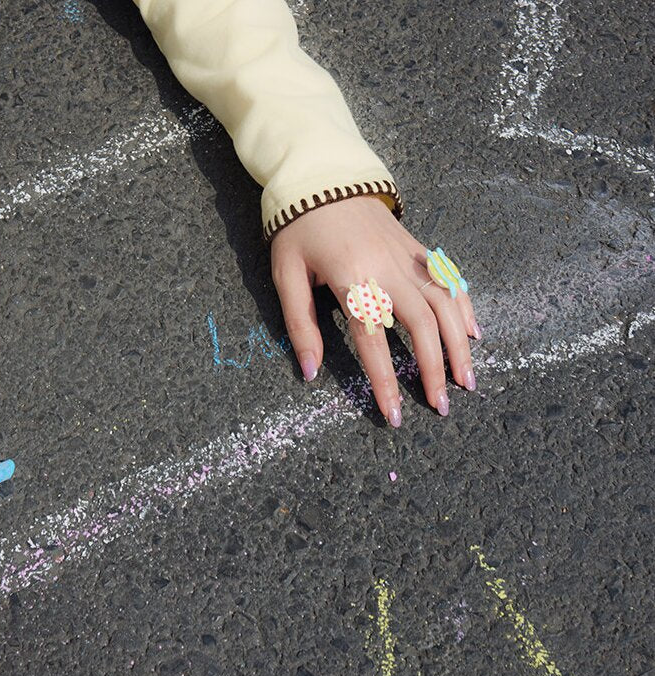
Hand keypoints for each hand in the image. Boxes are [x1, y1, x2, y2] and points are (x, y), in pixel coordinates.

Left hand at [270, 194, 480, 425]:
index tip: (394, 416)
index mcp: (351, 280)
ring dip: (459, 345)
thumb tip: (310, 372)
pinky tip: (474, 334)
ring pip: (445, 304)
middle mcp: (387, 269)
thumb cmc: (298, 228)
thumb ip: (300, 326)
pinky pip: (448, 279)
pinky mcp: (418, 247)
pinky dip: (464, 307)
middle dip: (435, 370)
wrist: (322, 173)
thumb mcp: (286, 276)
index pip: (373, 342)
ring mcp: (408, 256)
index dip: (385, 382)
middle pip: (422, 326)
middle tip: (441, 407)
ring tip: (467, 381)